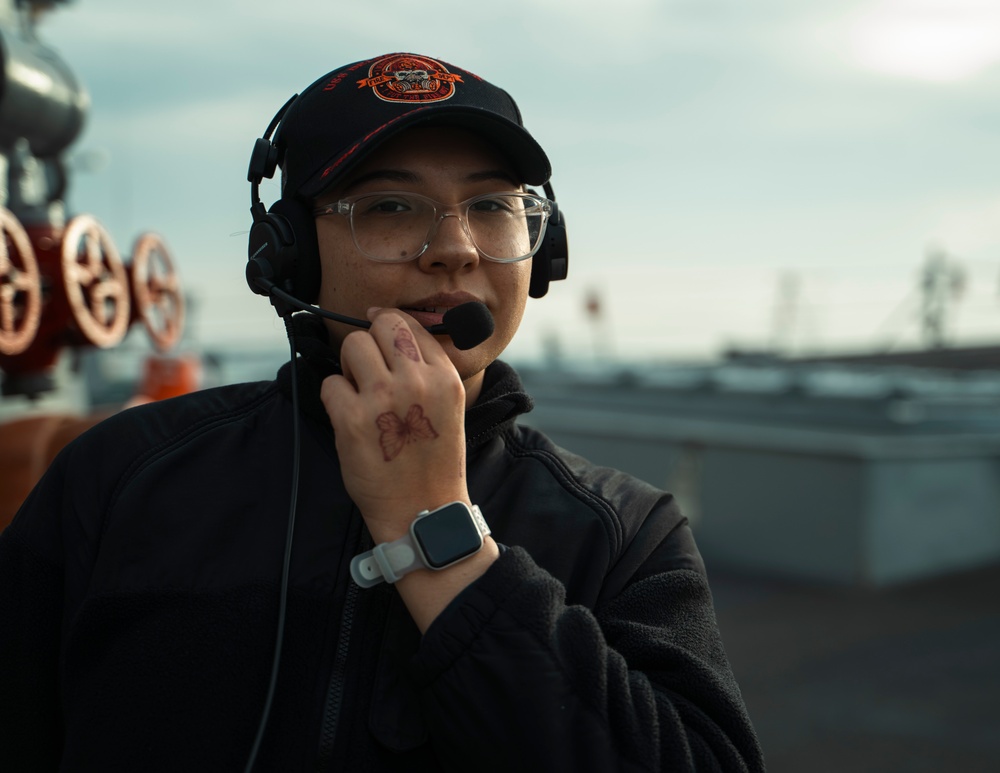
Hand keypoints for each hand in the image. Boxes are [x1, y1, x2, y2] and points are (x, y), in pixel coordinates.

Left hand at [319, 308, 469, 541]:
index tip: (379, 337)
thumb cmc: (432, 460)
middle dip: (370, 343)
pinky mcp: (352, 420)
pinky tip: (350, 418)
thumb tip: (388, 324)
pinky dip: (334, 398)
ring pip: (352, 346)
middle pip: (381, 325)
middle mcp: (416, 382)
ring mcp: (383, 399)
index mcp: (444, 378)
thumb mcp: (448, 406)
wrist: (422, 510)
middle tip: (369, 371)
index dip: (389, 326)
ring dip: (349, 365)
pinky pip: (329, 383)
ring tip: (359, 393)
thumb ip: (428, 369)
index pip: (411, 324)